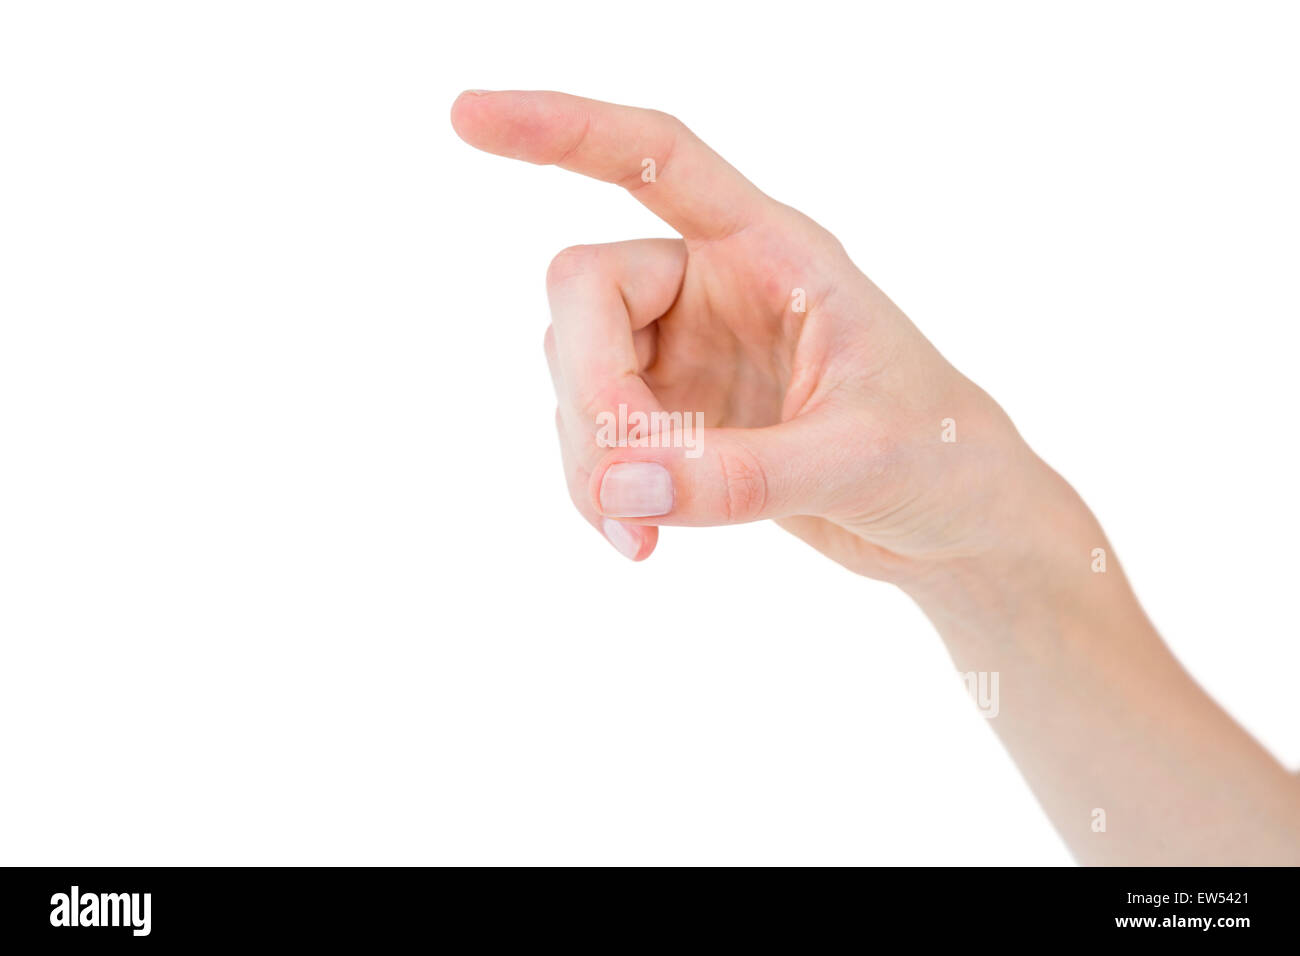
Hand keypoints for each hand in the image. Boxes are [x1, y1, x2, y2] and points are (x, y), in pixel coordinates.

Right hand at [451, 90, 1040, 577]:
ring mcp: (684, 354)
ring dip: (587, 455)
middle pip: (585, 291)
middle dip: (589, 390)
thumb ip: (740, 475)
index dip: (565, 131)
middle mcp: (714, 287)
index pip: (658, 159)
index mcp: (771, 251)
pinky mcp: (672, 418)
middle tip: (620, 485)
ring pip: (575, 373)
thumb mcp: (857, 460)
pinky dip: (598, 487)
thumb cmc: (940, 459)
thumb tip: (618, 483)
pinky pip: (593, 437)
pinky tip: (639, 537)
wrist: (952, 525)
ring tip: (639, 534)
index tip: (468, 118)